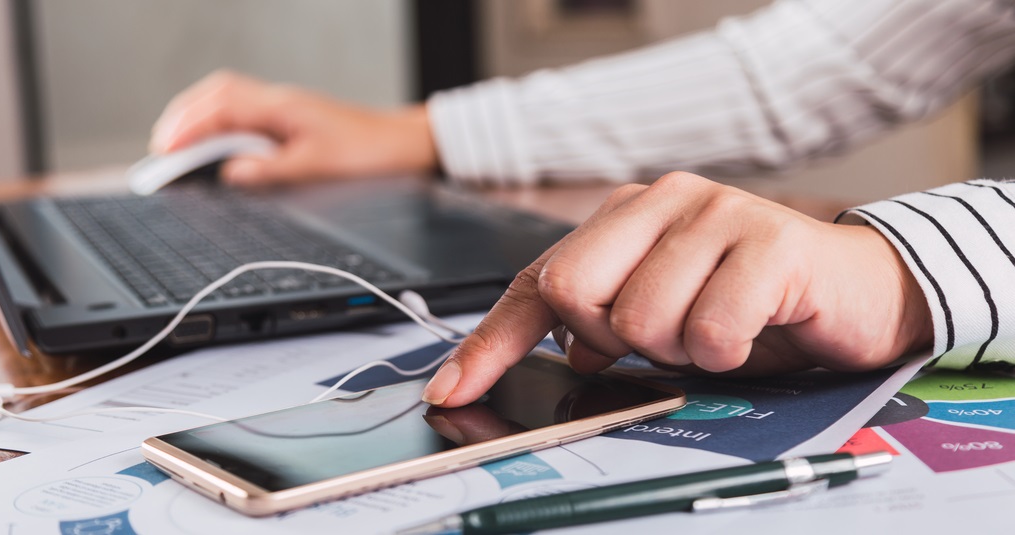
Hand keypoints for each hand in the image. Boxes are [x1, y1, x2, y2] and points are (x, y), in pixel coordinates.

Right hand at [149, 70, 438, 184]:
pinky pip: (241, 112)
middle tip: (160, 150)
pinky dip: (217, 124)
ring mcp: (282, 107)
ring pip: (226, 100)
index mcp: (281, 107)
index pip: (220, 108)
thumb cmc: (368, 152)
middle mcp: (278, 101)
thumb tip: (231, 175)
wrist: (403, 143)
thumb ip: (272, 171)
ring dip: (197, 118)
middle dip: (182, 119)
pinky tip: (211, 144)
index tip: (165, 151)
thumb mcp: (318, 168)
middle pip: (215, 96)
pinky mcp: (288, 119)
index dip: (187, 129)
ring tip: (174, 146)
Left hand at [422, 172, 933, 406]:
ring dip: (678, 351)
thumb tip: (548, 361)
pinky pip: (710, 330)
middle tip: (658, 342)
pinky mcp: (770, 242)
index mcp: (624, 216)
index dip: (488, 344)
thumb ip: (600, 330)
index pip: (535, 281)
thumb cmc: (749, 301)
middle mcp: (662, 201)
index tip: (450, 391)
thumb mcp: (662, 316)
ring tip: (714, 332)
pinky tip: (750, 334)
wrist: (855, 290)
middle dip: (607, 339)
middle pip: (571, 290)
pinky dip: (726, 353)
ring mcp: (716, 213)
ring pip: (640, 318)